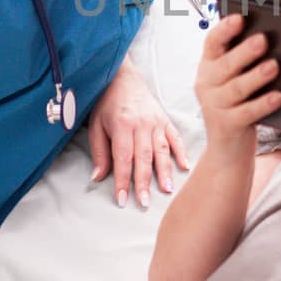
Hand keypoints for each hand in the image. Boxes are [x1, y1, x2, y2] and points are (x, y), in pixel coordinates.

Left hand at [88, 64, 189, 207]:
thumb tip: (98, 177)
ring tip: (167, 190)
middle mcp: (141, 124)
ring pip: (161, 150)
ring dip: (165, 171)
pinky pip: (175, 137)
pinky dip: (181, 152)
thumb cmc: (106, 103)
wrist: (123, 77)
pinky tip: (184, 166)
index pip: (123, 158)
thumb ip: (99, 152)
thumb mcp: (95, 125)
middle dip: (144, 183)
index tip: (122, 199)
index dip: (123, 181)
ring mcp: (156, 122)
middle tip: (144, 203)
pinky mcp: (165, 119)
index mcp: (122, 125)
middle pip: (144, 158)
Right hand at [194, 13, 280, 158]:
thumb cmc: (235, 106)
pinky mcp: (227, 125)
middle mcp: (207, 84)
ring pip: (236, 88)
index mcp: (208, 67)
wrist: (226, 149)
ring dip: (256, 76)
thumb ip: (240, 61)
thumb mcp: (231, 81)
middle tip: (263, 40)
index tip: (239, 18)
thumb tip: (267, 34)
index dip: (224, 30)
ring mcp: (215, 106)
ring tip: (274, 66)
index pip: (212, 43)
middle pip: (225, 65)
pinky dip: (263, 104)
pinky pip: (247, 112)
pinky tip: (278, 96)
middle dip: (244, 52)